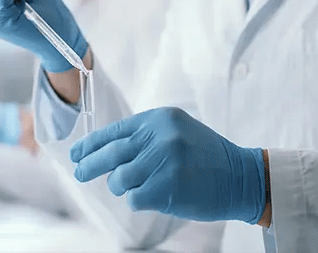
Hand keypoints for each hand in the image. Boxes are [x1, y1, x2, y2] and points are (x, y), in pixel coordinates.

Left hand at [70, 107, 266, 223]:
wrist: (242, 177)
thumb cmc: (204, 155)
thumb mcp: (175, 131)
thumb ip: (144, 135)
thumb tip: (103, 148)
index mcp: (158, 119)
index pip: (114, 131)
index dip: (90, 144)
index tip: (76, 153)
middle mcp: (160, 136)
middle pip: (110, 153)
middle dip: (89, 165)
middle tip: (79, 173)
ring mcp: (164, 162)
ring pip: (119, 178)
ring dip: (119, 185)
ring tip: (130, 185)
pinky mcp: (167, 187)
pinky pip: (134, 197)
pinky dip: (136, 199)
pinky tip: (150, 195)